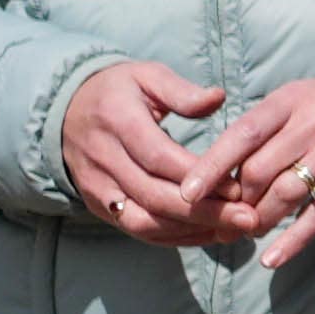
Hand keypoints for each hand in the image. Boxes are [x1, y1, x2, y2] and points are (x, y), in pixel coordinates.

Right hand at [57, 61, 225, 239]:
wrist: (66, 111)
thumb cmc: (119, 91)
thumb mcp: (147, 76)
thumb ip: (182, 91)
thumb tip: (218, 98)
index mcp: (117, 121)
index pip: (159, 158)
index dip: (199, 176)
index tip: (238, 188)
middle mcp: (103, 158)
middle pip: (154, 196)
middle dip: (204, 212)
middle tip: (249, 219)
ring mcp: (97, 186)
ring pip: (143, 221)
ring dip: (191, 231)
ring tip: (234, 232)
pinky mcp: (98, 205)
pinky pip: (136, 229)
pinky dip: (173, 237)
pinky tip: (208, 234)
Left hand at [173, 72, 314, 272]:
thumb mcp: (295, 101)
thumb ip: (260, 131)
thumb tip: (217, 173)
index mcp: (290, 101)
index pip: (242, 135)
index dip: (212, 166)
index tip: (187, 192)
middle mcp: (314, 124)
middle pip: (260, 171)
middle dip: (236, 200)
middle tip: (224, 217)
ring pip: (286, 195)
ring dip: (260, 220)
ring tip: (247, 231)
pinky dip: (293, 241)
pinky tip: (271, 259)